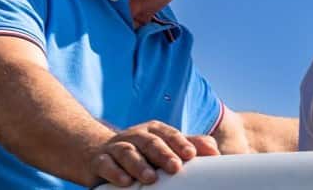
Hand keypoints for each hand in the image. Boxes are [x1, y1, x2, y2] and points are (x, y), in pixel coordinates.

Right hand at [87, 121, 218, 186]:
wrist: (97, 152)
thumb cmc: (140, 151)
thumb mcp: (164, 145)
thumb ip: (188, 145)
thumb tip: (215, 150)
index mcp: (153, 130)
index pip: (169, 134)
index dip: (180, 143)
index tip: (192, 154)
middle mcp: (135, 135)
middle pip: (150, 142)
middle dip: (163, 154)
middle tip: (175, 167)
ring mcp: (116, 147)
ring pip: (127, 152)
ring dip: (139, 164)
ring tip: (151, 178)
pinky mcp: (99, 160)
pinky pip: (106, 164)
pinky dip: (115, 172)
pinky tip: (125, 181)